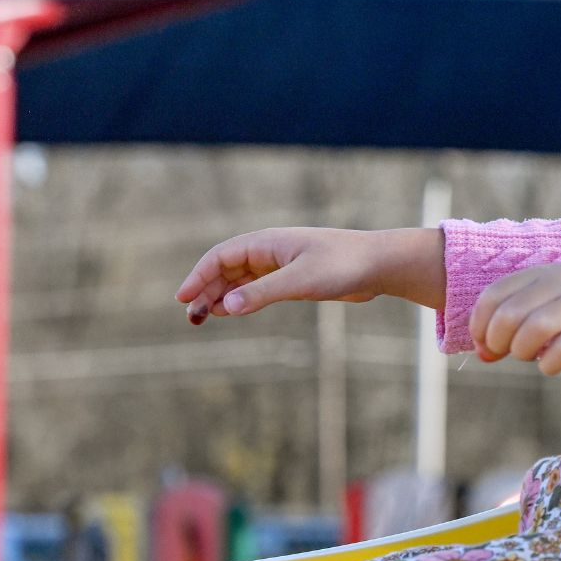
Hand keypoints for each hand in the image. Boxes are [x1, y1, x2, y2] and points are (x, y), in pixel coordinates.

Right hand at [176, 227, 441, 322]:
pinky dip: (240, 297)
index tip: (182, 298)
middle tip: (190, 318)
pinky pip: (256, 286)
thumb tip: (225, 307)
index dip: (198, 276)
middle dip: (205, 290)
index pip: (220, 256)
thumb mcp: (300, 281)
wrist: (379, 265)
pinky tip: (230, 311)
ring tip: (202, 317)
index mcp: (267, 242)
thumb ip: (262, 293)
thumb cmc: (343, 266)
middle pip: (226, 268)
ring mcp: (280, 263)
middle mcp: (270, 250)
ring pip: (239, 278)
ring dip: (220, 295)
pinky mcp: (293, 277)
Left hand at [470, 263, 560, 374]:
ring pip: (532, 331)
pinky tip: (552, 365)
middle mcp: (560, 284)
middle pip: (508, 316)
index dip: (480, 325)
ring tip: (532, 357)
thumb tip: (481, 354)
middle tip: (508, 354)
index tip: (486, 345)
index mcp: (544, 273)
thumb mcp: (558, 296)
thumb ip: (519, 319)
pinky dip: (549, 364)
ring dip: (522, 352)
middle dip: (497, 343)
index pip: (492, 296)